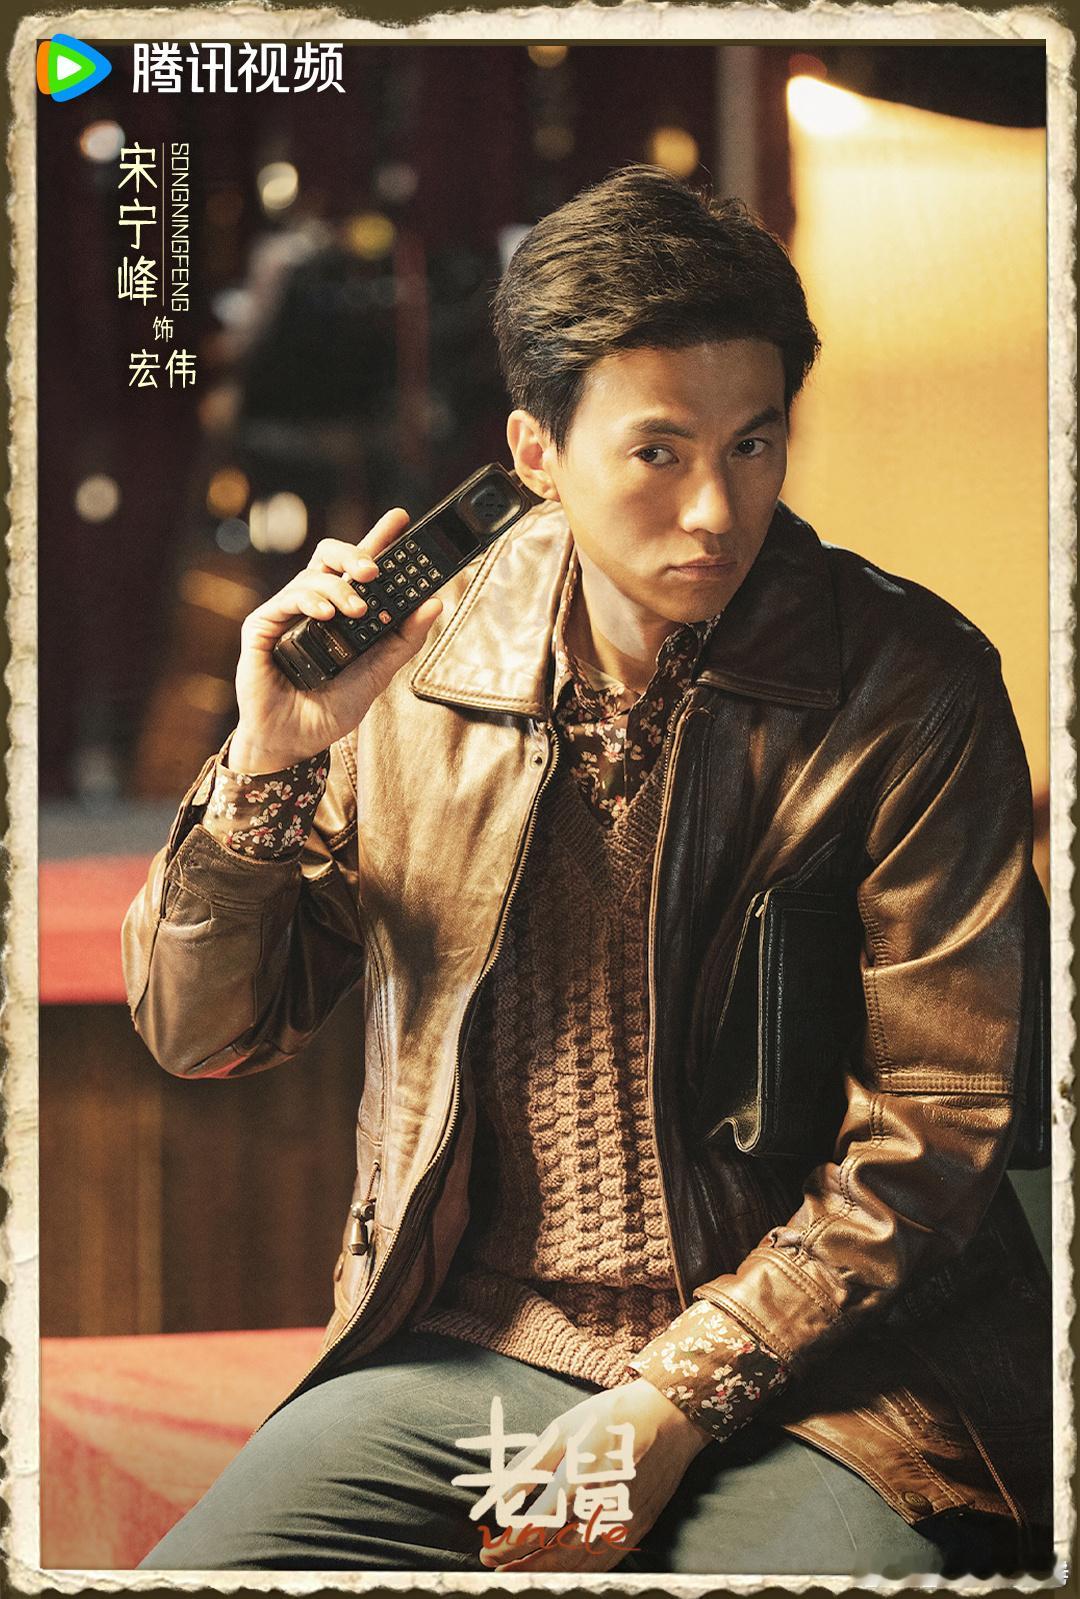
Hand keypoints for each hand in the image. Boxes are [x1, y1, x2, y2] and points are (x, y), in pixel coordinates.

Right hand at [229, 507, 443, 772]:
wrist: (296, 742)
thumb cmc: (332, 707)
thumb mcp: (378, 673)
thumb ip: (404, 639)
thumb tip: (434, 603)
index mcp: (343, 612)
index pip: (361, 567)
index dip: (379, 539)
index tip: (402, 520)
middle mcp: (315, 605)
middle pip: (331, 556)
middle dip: (356, 553)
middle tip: (376, 568)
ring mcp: (288, 613)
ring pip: (312, 574)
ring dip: (340, 588)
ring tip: (358, 611)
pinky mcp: (262, 626)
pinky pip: (286, 598)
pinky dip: (311, 600)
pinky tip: (326, 614)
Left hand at [475, 1378, 709, 1572]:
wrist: (669, 1417)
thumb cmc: (612, 1417)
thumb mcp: (564, 1429)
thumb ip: (530, 1466)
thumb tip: (502, 1501)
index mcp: (582, 1478)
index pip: (538, 1525)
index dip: (511, 1544)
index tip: (490, 1549)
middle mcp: (603, 1506)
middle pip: (556, 1553)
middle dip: (522, 1564)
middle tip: (496, 1565)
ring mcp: (625, 1522)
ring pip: (579, 1563)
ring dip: (547, 1571)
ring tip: (520, 1571)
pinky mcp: (638, 1527)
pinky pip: (604, 1560)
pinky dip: (578, 1570)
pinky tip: (560, 1569)